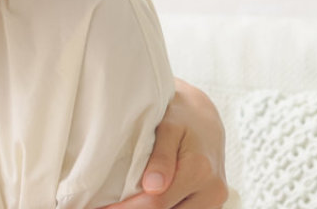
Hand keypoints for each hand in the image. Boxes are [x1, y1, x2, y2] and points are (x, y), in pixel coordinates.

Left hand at [97, 79, 229, 208]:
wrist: (206, 118)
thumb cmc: (182, 117)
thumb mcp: (168, 127)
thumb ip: (161, 157)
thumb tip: (153, 187)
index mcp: (199, 170)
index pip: (156, 203)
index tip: (101, 208)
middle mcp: (212, 190)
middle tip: (106, 207)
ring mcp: (215, 200)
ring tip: (122, 204)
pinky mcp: (211, 204)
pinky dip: (163, 208)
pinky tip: (140, 202)